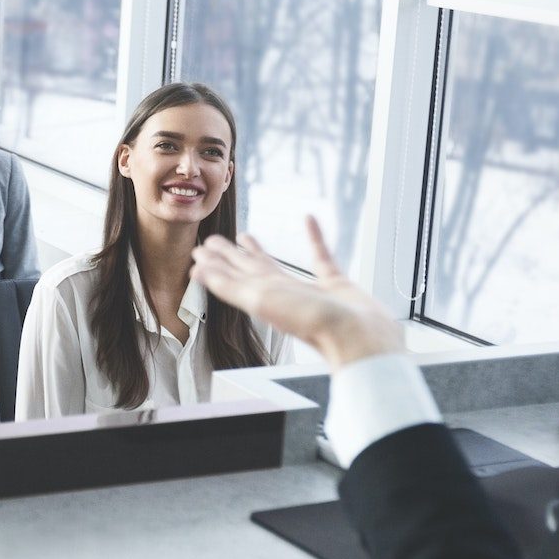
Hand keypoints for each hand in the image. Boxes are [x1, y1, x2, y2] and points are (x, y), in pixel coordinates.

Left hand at [190, 219, 403, 370]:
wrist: (359, 338)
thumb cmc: (313, 325)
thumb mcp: (261, 302)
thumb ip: (231, 287)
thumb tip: (199, 272)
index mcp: (262, 296)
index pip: (231, 276)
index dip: (214, 265)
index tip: (198, 252)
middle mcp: (281, 293)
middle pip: (248, 270)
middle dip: (229, 256)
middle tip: (213, 240)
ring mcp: (308, 290)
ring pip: (277, 265)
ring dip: (259, 251)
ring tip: (246, 236)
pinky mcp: (336, 285)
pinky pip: (321, 256)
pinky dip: (314, 237)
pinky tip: (309, 220)